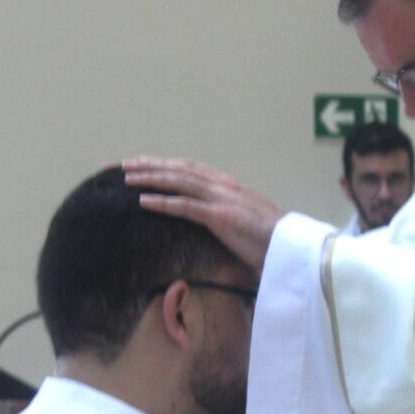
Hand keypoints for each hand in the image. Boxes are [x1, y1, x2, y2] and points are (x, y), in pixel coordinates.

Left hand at [122, 156, 282, 271]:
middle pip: (179, 170)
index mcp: (230, 186)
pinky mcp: (221, 217)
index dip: (164, 164)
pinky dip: (163, 202)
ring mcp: (222, 199)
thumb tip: (213, 218)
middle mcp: (224, 186)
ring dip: (150, 179)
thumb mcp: (247, 221)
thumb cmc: (273, 241)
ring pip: (179, 182)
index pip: (190, 169)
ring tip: (126, 179)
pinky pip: (186, 206)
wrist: (293, 249)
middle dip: (148, 166)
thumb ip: (228, 214)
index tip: (141, 164)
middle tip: (121, 166)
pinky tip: (143, 202)